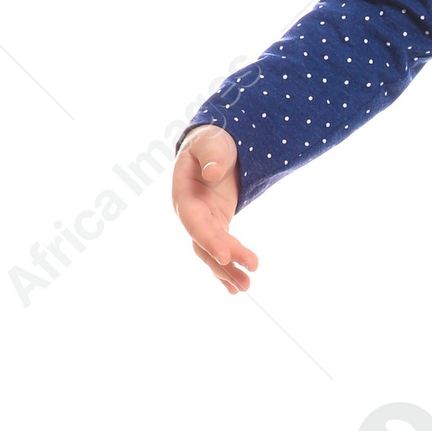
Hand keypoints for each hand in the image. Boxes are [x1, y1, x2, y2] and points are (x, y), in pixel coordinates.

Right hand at [173, 125, 258, 294]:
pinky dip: (229, 266)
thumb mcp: (211, 143)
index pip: (195, 222)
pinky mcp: (216, 224)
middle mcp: (190, 213)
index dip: (209, 239)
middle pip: (205, 242)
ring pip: (211, 251)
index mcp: (184, 195)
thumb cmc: (210, 143)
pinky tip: (239, 285)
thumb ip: (211, 156)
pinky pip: (220, 249)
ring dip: (227, 271)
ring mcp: (203, 221)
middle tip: (246, 278)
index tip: (226, 256)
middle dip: (224, 261)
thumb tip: (214, 173)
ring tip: (245, 287)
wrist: (213, 146)